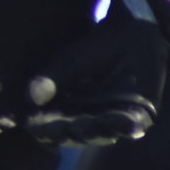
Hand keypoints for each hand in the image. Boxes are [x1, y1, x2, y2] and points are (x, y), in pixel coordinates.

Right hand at [24, 0, 169, 146]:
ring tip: (88, 124)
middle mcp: (86, 121)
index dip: (40, 127)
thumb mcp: (71, 59)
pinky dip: (127, 125)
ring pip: (101, 134)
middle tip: (61, 128)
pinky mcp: (138, 117)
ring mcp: (113, 121)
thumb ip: (53, 77)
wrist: (134, 35)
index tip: (32, 124)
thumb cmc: (98, 47)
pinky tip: (125, 122)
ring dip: (96, 131)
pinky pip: (132, 126)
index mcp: (63, 110)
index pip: (47, 126)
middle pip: (73, 135)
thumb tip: (31, 97)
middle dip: (68, 132)